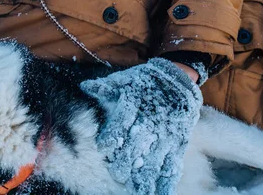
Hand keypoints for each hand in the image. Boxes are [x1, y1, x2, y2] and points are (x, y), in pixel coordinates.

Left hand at [80, 58, 202, 194]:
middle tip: (118, 174)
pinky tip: (160, 193)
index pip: (122, 122)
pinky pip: (173, 162)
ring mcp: (166, 133)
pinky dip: (167, 180)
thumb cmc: (145, 81)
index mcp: (136, 104)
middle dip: (127, 161)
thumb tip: (84, 87)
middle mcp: (151, 120)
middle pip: (138, 143)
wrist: (178, 79)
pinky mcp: (177, 142)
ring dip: (146, 175)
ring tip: (138, 190)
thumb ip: (105, 87)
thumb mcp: (124, 80)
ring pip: (155, 157)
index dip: (112, 136)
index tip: (104, 148)